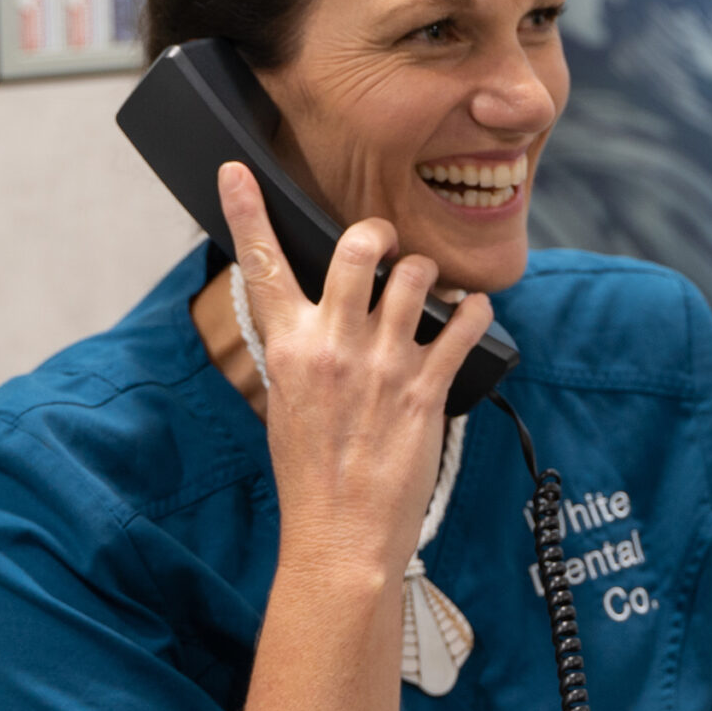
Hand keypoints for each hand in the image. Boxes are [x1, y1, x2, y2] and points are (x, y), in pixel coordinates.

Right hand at [215, 161, 496, 580]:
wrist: (340, 538)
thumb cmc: (313, 475)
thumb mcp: (287, 403)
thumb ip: (302, 351)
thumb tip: (314, 316)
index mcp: (289, 349)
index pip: (261, 265)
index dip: (246, 212)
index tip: (237, 172)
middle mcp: (334, 347)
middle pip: (357, 247)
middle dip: (377, 233)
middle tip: (385, 244)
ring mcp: (383, 365)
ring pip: (417, 276)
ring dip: (428, 274)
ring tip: (429, 291)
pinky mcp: (427, 389)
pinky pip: (464, 324)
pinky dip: (475, 311)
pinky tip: (472, 314)